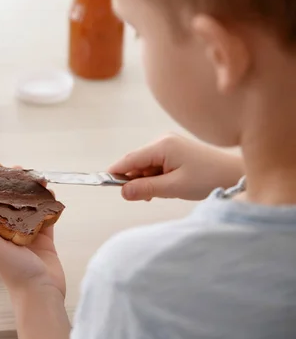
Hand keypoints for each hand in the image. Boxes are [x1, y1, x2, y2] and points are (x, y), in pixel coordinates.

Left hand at [0, 184, 64, 297]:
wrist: (42, 293)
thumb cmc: (15, 274)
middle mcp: (8, 230)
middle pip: (9, 201)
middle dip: (14, 185)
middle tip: (19, 170)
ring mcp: (27, 233)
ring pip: (29, 205)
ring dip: (32, 192)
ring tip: (38, 178)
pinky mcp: (44, 237)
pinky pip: (46, 215)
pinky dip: (48, 203)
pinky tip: (50, 192)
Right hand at [108, 133, 244, 200]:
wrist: (236, 175)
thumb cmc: (208, 179)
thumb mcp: (174, 187)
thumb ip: (146, 188)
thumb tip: (122, 192)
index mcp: (162, 146)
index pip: (129, 159)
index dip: (115, 172)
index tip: (102, 184)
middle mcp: (163, 141)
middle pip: (136, 163)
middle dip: (136, 181)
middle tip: (146, 197)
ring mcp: (169, 145)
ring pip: (145, 166)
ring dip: (148, 181)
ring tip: (164, 192)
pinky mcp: (174, 152)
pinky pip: (155, 166)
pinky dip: (156, 178)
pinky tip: (166, 187)